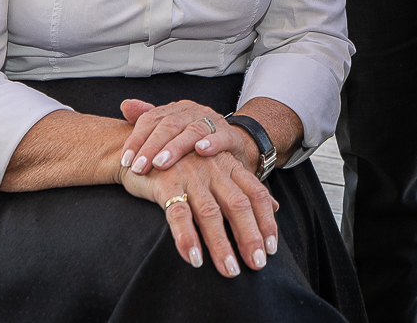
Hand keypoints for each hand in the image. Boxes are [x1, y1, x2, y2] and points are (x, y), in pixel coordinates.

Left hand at [118, 99, 256, 175]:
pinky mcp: (230, 136)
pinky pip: (222, 137)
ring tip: (161, 163)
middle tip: (139, 166)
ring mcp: (213, 122)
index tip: (126, 160)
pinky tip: (201, 150)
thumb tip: (125, 105)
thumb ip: (147, 119)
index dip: (137, 139)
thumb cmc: (194, 141)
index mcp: (176, 109)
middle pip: (170, 125)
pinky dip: (212, 143)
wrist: (231, 145)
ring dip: (175, 147)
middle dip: (152, 146)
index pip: (152, 119)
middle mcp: (193, 112)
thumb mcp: (170, 130)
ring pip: (192, 130)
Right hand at [120, 144, 279, 275]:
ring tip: (230, 270)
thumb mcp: (218, 169)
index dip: (266, 220)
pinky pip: (178, 214)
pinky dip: (187, 237)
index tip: (272, 247)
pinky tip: (194, 258)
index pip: (256, 193)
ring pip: (210, 213)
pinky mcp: (165, 183)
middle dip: (250, 236)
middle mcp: (213, 169)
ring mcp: (190, 176)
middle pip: (238, 205)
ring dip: (221, 244)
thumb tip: (275, 206)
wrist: (141, 147)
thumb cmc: (184, 163)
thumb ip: (245, 187)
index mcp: (229, 166)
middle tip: (257, 264)